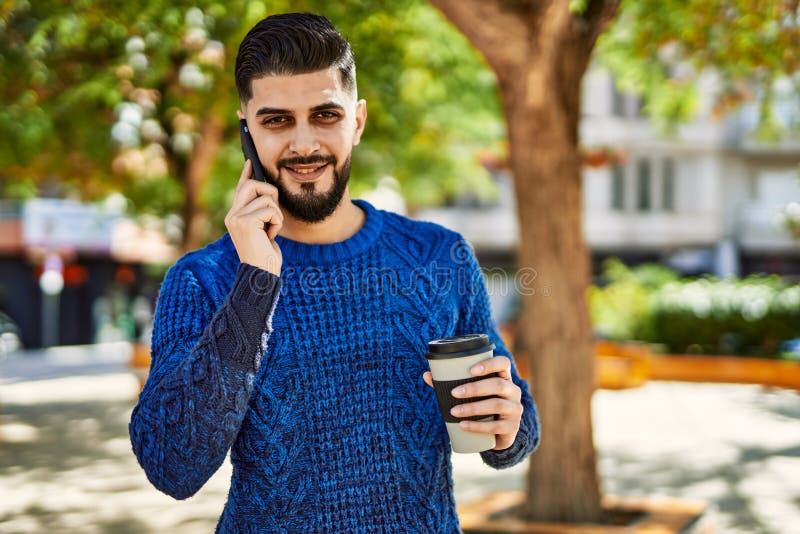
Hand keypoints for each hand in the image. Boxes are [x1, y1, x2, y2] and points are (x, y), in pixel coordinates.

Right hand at [224, 160, 283, 275]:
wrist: (261, 273)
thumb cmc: (265, 254)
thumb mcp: (263, 229)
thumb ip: (261, 212)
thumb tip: (268, 191)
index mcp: (235, 215)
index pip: (241, 189)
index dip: (246, 173)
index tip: (251, 160)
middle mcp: (232, 214)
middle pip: (253, 184)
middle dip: (270, 193)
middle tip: (273, 213)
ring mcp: (236, 217)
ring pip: (266, 197)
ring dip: (277, 214)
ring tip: (271, 231)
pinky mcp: (245, 222)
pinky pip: (271, 209)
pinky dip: (278, 222)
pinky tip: (271, 236)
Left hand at [423, 355, 522, 450]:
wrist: (497, 434)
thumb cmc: (481, 406)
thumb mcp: (471, 394)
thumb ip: (451, 384)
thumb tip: (426, 375)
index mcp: (503, 377)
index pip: (503, 363)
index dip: (489, 364)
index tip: (471, 370)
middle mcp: (513, 391)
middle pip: (498, 385)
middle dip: (474, 388)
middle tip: (454, 392)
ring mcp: (515, 409)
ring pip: (496, 404)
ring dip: (473, 407)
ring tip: (454, 411)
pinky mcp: (512, 427)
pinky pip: (496, 426)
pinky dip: (477, 426)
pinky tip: (463, 425)